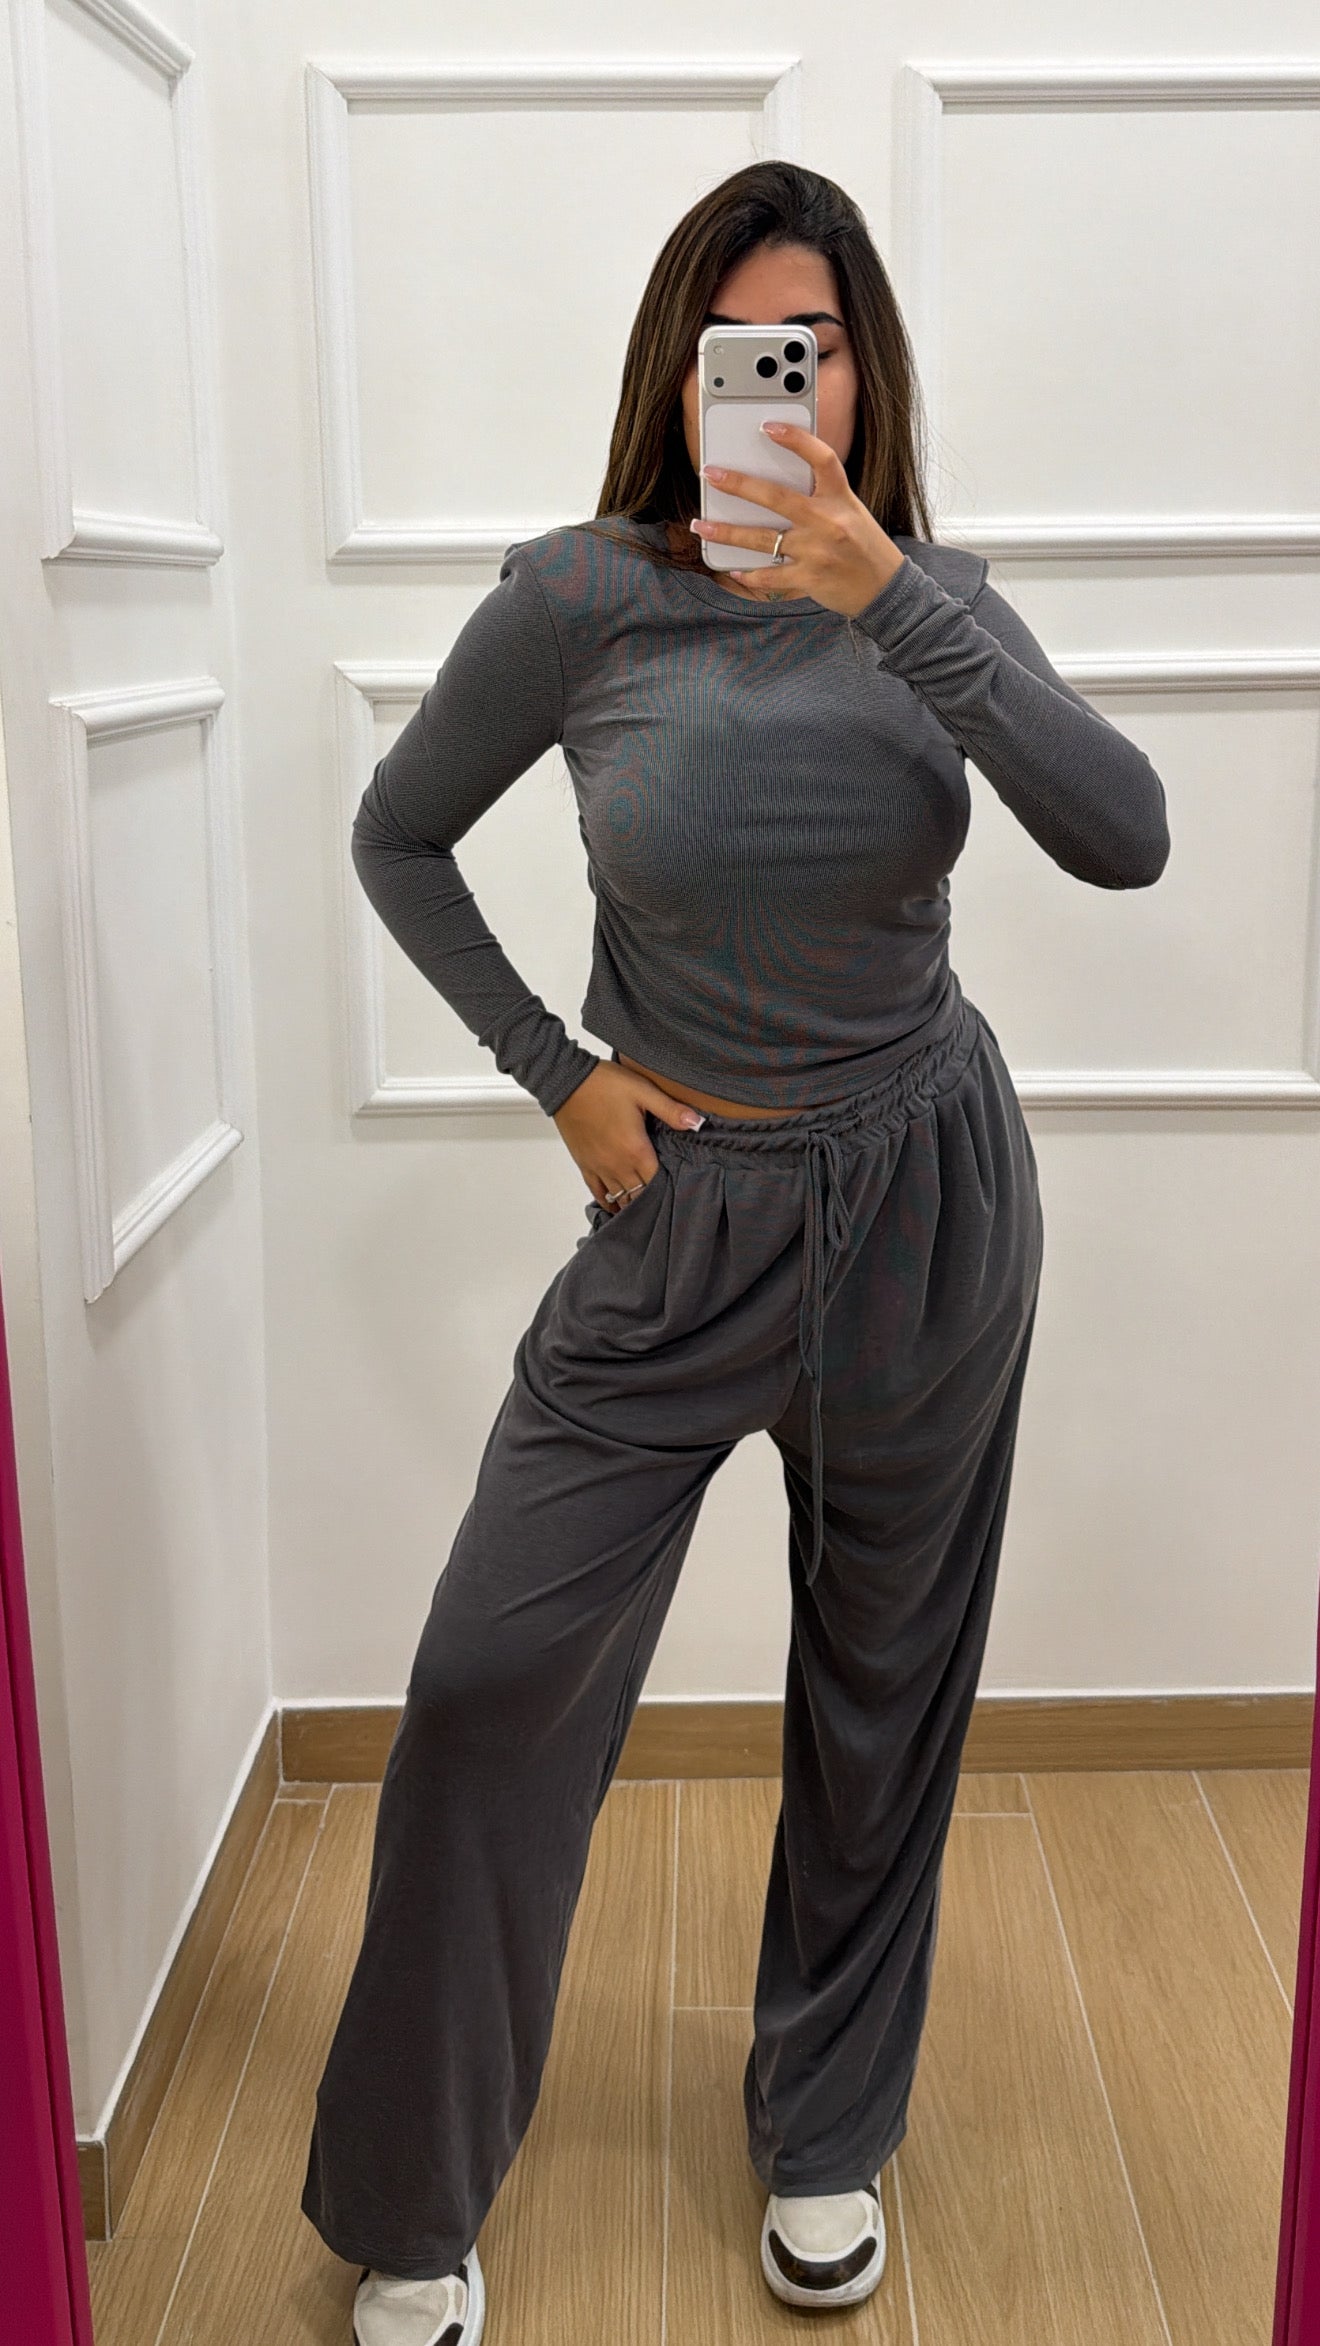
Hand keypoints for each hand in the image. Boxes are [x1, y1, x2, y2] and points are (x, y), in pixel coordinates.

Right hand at [552, 1062, 704, 1212]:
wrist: (567, 1082)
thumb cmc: (604, 1084)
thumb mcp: (643, 1091)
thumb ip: (671, 1110)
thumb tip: (697, 1122)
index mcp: (636, 1150)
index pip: (657, 1183)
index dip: (669, 1188)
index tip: (678, 1189)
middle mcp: (618, 1165)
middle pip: (639, 1195)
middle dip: (652, 1199)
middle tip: (664, 1198)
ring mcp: (599, 1167)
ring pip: (619, 1198)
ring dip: (631, 1202)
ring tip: (643, 1205)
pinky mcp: (584, 1164)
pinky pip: (597, 1192)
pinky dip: (608, 1202)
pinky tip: (615, 1206)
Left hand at [690, 422, 905, 615]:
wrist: (886, 589)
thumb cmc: (866, 548)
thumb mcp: (851, 513)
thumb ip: (822, 498)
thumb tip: (778, 490)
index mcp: (841, 498)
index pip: (821, 458)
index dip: (796, 439)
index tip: (769, 426)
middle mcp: (828, 521)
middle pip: (776, 497)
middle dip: (739, 484)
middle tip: (711, 474)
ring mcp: (817, 551)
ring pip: (762, 539)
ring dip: (727, 533)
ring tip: (702, 526)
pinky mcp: (809, 578)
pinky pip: (770, 576)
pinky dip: (749, 575)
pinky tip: (733, 570)